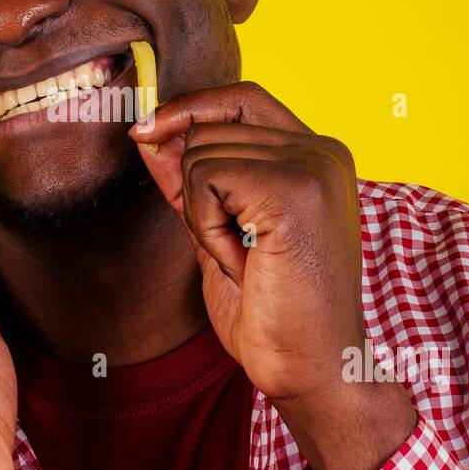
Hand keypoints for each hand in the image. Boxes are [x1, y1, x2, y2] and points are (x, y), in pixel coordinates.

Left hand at [130, 81, 416, 469]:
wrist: (312, 371)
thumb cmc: (273, 314)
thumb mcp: (218, 233)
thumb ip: (190, 181)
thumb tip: (151, 133)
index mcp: (317, 156)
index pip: (242, 98)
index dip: (190, 108)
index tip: (145, 131)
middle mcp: (323, 150)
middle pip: (210, 126)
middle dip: (196, 190)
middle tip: (235, 247)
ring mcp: (312, 166)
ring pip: (201, 153)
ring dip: (202, 215)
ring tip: (245, 259)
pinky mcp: (294, 189)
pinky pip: (205, 180)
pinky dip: (206, 227)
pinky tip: (242, 261)